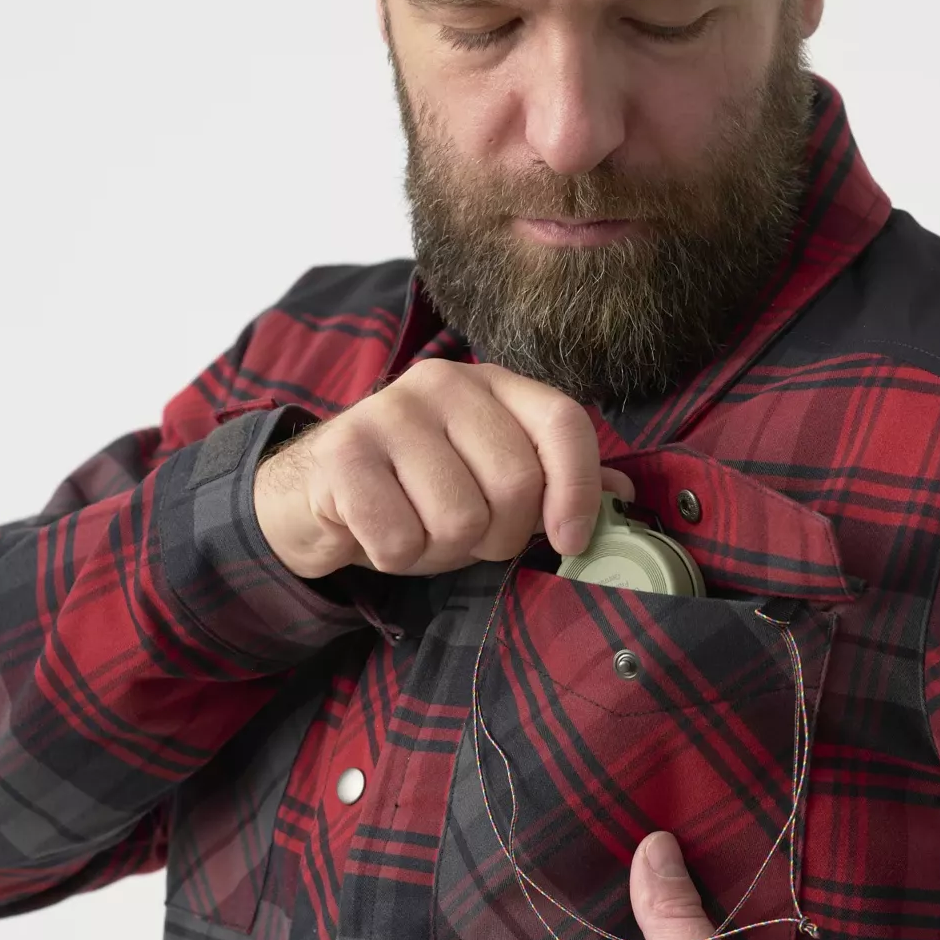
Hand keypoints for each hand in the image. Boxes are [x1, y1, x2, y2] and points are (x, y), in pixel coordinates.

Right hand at [253, 358, 634, 578]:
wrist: (314, 493)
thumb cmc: (417, 491)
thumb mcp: (490, 482)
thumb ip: (553, 481)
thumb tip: (624, 491)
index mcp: (492, 385)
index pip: (563, 423)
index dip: (578, 490)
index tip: (570, 540)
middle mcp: (444, 383)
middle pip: (515, 484)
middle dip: (498, 535)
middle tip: (466, 533)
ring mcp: (389, 411)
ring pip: (460, 519)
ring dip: (442, 549)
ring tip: (418, 528)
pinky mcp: (342, 453)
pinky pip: (401, 539)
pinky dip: (396, 556)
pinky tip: (379, 532)